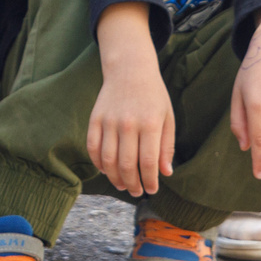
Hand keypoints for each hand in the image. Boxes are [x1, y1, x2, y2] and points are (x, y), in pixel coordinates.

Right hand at [86, 4, 173, 197]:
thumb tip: (165, 173)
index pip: (148, 162)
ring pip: (108, 160)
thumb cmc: (153, 96)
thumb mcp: (167, 118)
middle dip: (132, 184)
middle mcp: (128, 123)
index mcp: (149, 123)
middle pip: (126, 165)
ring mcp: (109, 120)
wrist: (129, 69)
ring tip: (123, 185)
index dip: (149, 181)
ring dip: (115, 178)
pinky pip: (93, 147)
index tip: (152, 189)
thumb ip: (166, 146)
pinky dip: (98, 163)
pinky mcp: (95, 118)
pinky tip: (106, 170)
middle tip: (136, 192)